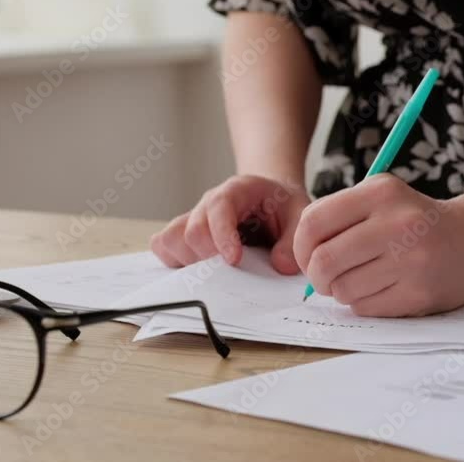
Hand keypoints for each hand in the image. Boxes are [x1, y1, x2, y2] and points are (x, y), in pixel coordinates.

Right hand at [151, 175, 310, 273]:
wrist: (270, 197)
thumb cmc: (281, 205)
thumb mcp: (299, 213)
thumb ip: (293, 240)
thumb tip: (279, 266)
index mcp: (236, 191)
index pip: (219, 208)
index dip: (222, 236)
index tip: (234, 260)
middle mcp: (208, 203)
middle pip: (191, 231)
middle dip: (210, 258)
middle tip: (233, 272)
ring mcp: (193, 218)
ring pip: (173, 240)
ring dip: (192, 263)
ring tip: (219, 271)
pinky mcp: (183, 234)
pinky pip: (164, 246)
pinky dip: (176, 263)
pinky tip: (202, 269)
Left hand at [293, 175, 463, 316]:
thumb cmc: (412, 222)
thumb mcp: (381, 199)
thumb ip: (338, 217)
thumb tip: (297, 256)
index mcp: (381, 192)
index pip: (313, 222)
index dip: (300, 246)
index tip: (308, 255)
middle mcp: (397, 223)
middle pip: (323, 261)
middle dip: (315, 276)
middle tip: (324, 278)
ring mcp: (411, 260)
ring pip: (342, 289)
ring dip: (341, 291)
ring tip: (360, 279)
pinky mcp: (419, 293)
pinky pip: (365, 307)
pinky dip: (363, 302)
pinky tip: (381, 289)